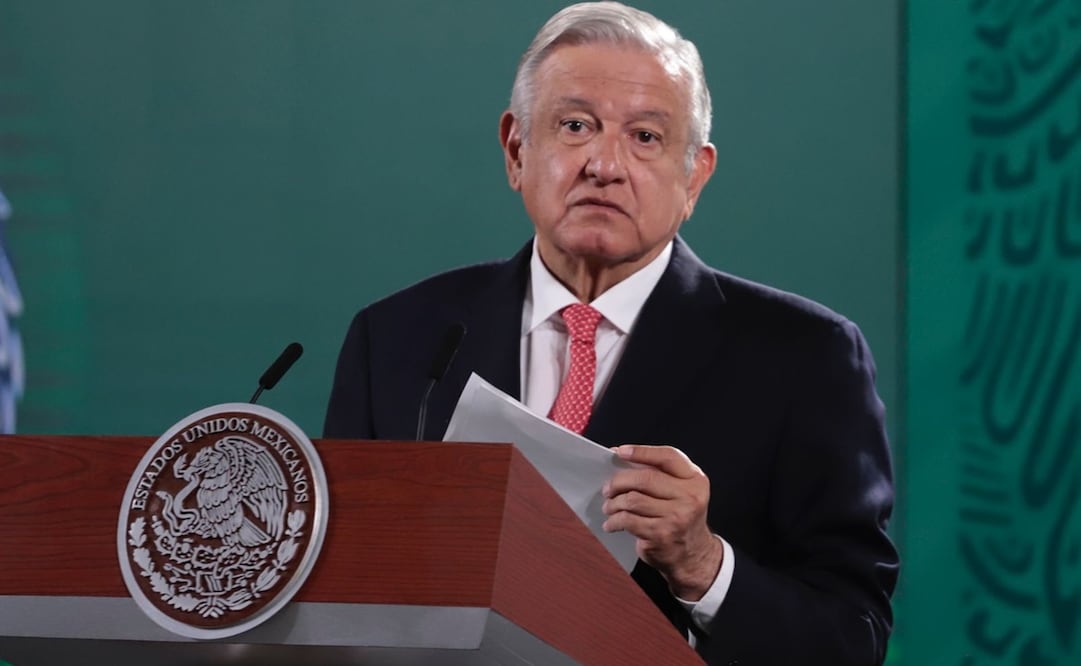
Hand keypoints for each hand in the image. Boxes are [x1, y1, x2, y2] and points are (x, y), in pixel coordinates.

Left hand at [602, 444, 722, 600]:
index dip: (642, 452)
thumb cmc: (680, 517)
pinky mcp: (661, 534)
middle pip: (645, 478)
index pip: (668, 457)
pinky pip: (628, 520)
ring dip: (614, 503)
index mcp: (695, 480)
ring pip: (633, 500)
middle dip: (619, 481)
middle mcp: (690, 497)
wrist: (693, 554)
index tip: (620, 452)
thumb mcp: (682, 492)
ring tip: (608, 506)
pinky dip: (613, 521)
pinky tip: (611, 523)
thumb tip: (621, 458)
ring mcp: (676, 517)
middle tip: (607, 488)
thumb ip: (660, 474)